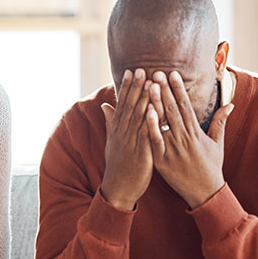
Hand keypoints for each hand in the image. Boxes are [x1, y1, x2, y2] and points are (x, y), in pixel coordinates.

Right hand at [100, 68, 153, 210]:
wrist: (118, 189)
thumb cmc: (118, 165)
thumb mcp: (112, 142)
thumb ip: (110, 122)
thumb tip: (104, 105)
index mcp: (117, 130)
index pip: (122, 104)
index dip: (126, 87)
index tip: (131, 71)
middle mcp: (122, 134)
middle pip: (130, 107)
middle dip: (136, 88)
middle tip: (141, 69)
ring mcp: (131, 143)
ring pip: (138, 118)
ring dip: (144, 99)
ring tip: (150, 83)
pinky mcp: (141, 153)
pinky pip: (146, 135)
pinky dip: (149, 121)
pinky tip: (153, 109)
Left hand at [146, 70, 233, 207]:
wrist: (205, 192)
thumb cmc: (211, 167)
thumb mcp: (217, 143)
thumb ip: (220, 122)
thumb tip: (230, 103)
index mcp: (196, 132)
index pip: (186, 105)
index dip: (178, 88)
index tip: (172, 73)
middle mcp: (184, 137)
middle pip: (173, 109)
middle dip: (165, 89)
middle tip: (156, 71)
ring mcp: (173, 149)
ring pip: (163, 122)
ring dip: (156, 102)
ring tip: (148, 85)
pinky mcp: (163, 160)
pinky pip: (155, 141)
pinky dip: (151, 126)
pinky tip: (145, 112)